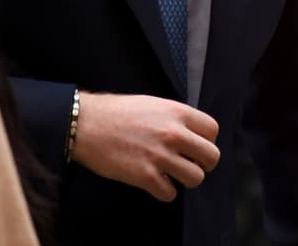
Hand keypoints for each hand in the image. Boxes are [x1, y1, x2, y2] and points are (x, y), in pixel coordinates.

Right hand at [70, 92, 219, 201]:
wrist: (85, 124)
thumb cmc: (115, 112)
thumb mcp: (151, 103)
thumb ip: (173, 117)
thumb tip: (189, 133)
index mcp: (176, 112)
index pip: (212, 130)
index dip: (205, 140)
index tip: (195, 146)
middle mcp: (174, 133)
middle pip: (211, 157)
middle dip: (202, 163)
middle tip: (188, 164)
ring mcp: (161, 155)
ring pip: (196, 178)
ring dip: (184, 179)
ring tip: (170, 174)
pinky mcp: (146, 176)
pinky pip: (171, 194)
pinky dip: (163, 191)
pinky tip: (153, 182)